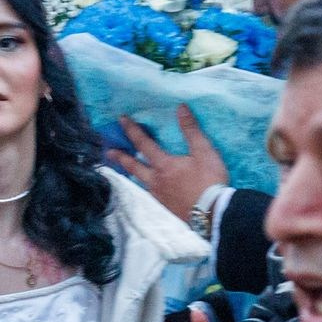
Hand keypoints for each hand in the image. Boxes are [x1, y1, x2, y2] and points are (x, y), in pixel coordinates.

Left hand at [108, 107, 225, 223]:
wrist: (212, 213)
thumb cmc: (209, 181)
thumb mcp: (204, 152)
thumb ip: (191, 130)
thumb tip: (181, 108)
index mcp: (164, 165)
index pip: (143, 143)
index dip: (132, 130)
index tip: (121, 120)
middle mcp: (156, 180)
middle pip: (134, 166)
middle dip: (120, 157)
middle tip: (109, 152)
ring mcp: (159, 195)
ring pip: (141, 181)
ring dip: (131, 173)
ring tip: (126, 169)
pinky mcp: (166, 207)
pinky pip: (150, 193)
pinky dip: (145, 186)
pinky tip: (148, 186)